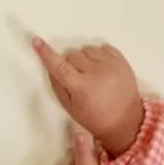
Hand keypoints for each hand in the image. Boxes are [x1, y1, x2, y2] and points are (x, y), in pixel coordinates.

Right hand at [33, 37, 144, 156]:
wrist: (127, 123)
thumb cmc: (96, 118)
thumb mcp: (71, 108)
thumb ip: (57, 85)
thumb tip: (49, 64)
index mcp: (83, 89)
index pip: (60, 66)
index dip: (46, 53)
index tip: (36, 40)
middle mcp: (98, 74)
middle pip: (72, 55)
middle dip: (70, 64)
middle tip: (77, 78)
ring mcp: (112, 66)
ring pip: (86, 49)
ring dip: (85, 59)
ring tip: (91, 74)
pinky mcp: (122, 62)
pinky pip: (103, 47)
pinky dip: (99, 55)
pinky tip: (101, 69)